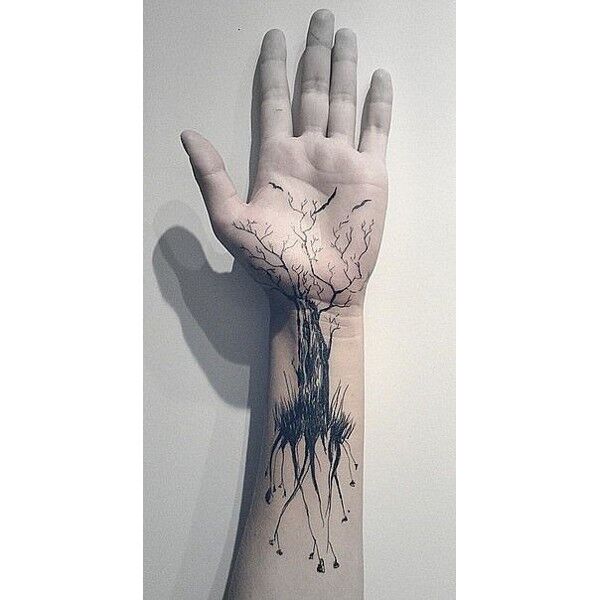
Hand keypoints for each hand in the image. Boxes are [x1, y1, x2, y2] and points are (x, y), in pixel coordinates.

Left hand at [182, 9, 392, 310]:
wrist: (315, 292)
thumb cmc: (273, 263)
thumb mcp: (230, 220)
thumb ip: (212, 176)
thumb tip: (186, 134)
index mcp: (275, 158)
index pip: (273, 100)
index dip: (273, 68)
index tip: (274, 36)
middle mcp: (308, 151)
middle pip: (312, 90)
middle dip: (314, 53)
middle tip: (320, 16)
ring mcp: (341, 160)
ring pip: (344, 101)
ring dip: (344, 67)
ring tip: (344, 34)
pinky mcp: (370, 174)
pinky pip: (377, 130)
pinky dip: (379, 103)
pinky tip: (379, 76)